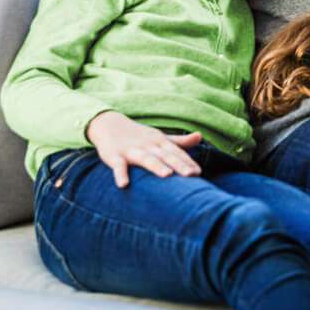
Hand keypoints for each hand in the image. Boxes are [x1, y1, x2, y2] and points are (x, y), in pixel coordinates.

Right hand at [86, 110, 202, 187]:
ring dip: (156, 166)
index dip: (187, 162)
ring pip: (146, 159)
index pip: (176, 152)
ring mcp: (132, 150)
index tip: (198, 173)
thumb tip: (200, 136)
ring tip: (167, 175)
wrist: (109, 124)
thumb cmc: (140, 136)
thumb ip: (179, 141)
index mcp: (160, 141)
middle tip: (190, 175)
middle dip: (178, 164)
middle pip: (165, 155)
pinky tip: (123, 185)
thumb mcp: (160, 137)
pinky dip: (120, 174)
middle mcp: (148, 145)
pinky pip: (118, 166)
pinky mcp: (115, 156)